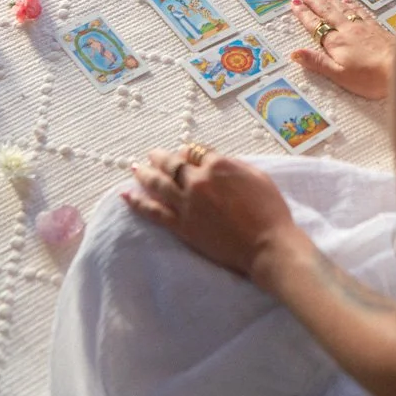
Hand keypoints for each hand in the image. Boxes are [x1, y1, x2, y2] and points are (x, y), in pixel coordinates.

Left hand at [121, 146, 299, 282]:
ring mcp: (187, 204)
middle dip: (160, 157)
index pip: (196, 151)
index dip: (189, 152)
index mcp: (217, 165)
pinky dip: (137, 203)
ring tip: (134, 168)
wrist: (265, 244)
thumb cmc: (269, 210)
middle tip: (151, 154)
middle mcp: (197, 180)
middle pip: (172, 164)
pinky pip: (153, 212)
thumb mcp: (256, 176)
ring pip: (158, 183)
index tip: (186, 154)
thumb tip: (216, 162)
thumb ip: (232, 165)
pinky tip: (126, 195)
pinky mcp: (181, 226)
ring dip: (144, 173)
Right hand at [290, 0, 394, 99]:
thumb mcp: (339, 75)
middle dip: (313, 0)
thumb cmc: (370, 77)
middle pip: (326, 11)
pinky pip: (358, 10)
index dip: (303, 13)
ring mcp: (363, 26)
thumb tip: (295, 53)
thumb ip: (317, 62)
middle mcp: (347, 29)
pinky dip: (349, 3)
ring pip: (341, 7)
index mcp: (336, 42)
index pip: (315, 24)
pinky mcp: (376, 27)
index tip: (294, 2)